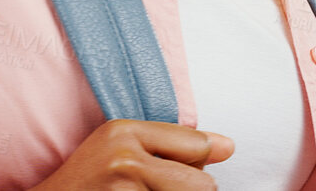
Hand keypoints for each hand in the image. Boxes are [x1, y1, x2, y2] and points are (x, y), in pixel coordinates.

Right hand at [30, 119, 234, 190]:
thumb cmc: (87, 183)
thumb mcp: (121, 152)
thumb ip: (175, 147)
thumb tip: (229, 147)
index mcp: (123, 131)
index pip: (197, 144)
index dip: (194, 167)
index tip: (164, 177)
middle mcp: (124, 157)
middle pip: (202, 183)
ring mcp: (124, 189)